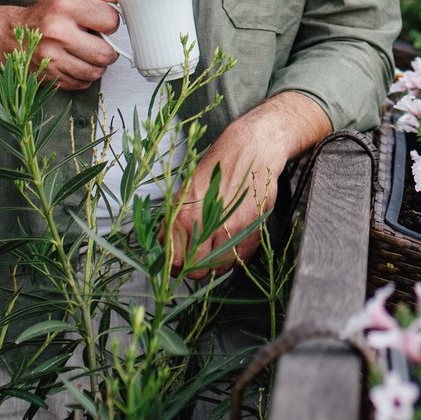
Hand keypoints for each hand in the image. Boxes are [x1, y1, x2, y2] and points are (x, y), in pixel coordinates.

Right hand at [16, 0, 120, 90]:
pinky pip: (81, 83)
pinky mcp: (49, 76)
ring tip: (88, 53)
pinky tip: (76, 62)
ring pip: (95, 71)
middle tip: (100, 42)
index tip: (103, 23)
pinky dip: (84, 75)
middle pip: (104, 53)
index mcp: (64, 8)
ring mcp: (52, 58)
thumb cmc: (45, 13)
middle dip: (108, 49)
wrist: (11, 34)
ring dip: (97, 64)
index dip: (111, 22)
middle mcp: (57, 34)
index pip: (110, 20)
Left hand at [169, 93, 330, 275]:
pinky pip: (240, 259)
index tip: (181, 263)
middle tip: (201, 257)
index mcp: (183, 215)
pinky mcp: (251, 229)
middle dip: (197, 268)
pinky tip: (234, 240)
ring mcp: (229, 228)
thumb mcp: (187, 191)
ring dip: (218, 263)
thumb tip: (169, 249)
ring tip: (219, 247)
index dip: (176, 266)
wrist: (251, 149)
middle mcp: (204, 224)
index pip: (173, 260)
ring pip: (219, 267)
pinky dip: (237, 256)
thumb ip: (177, 222)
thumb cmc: (218, 168)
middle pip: (196, 269)